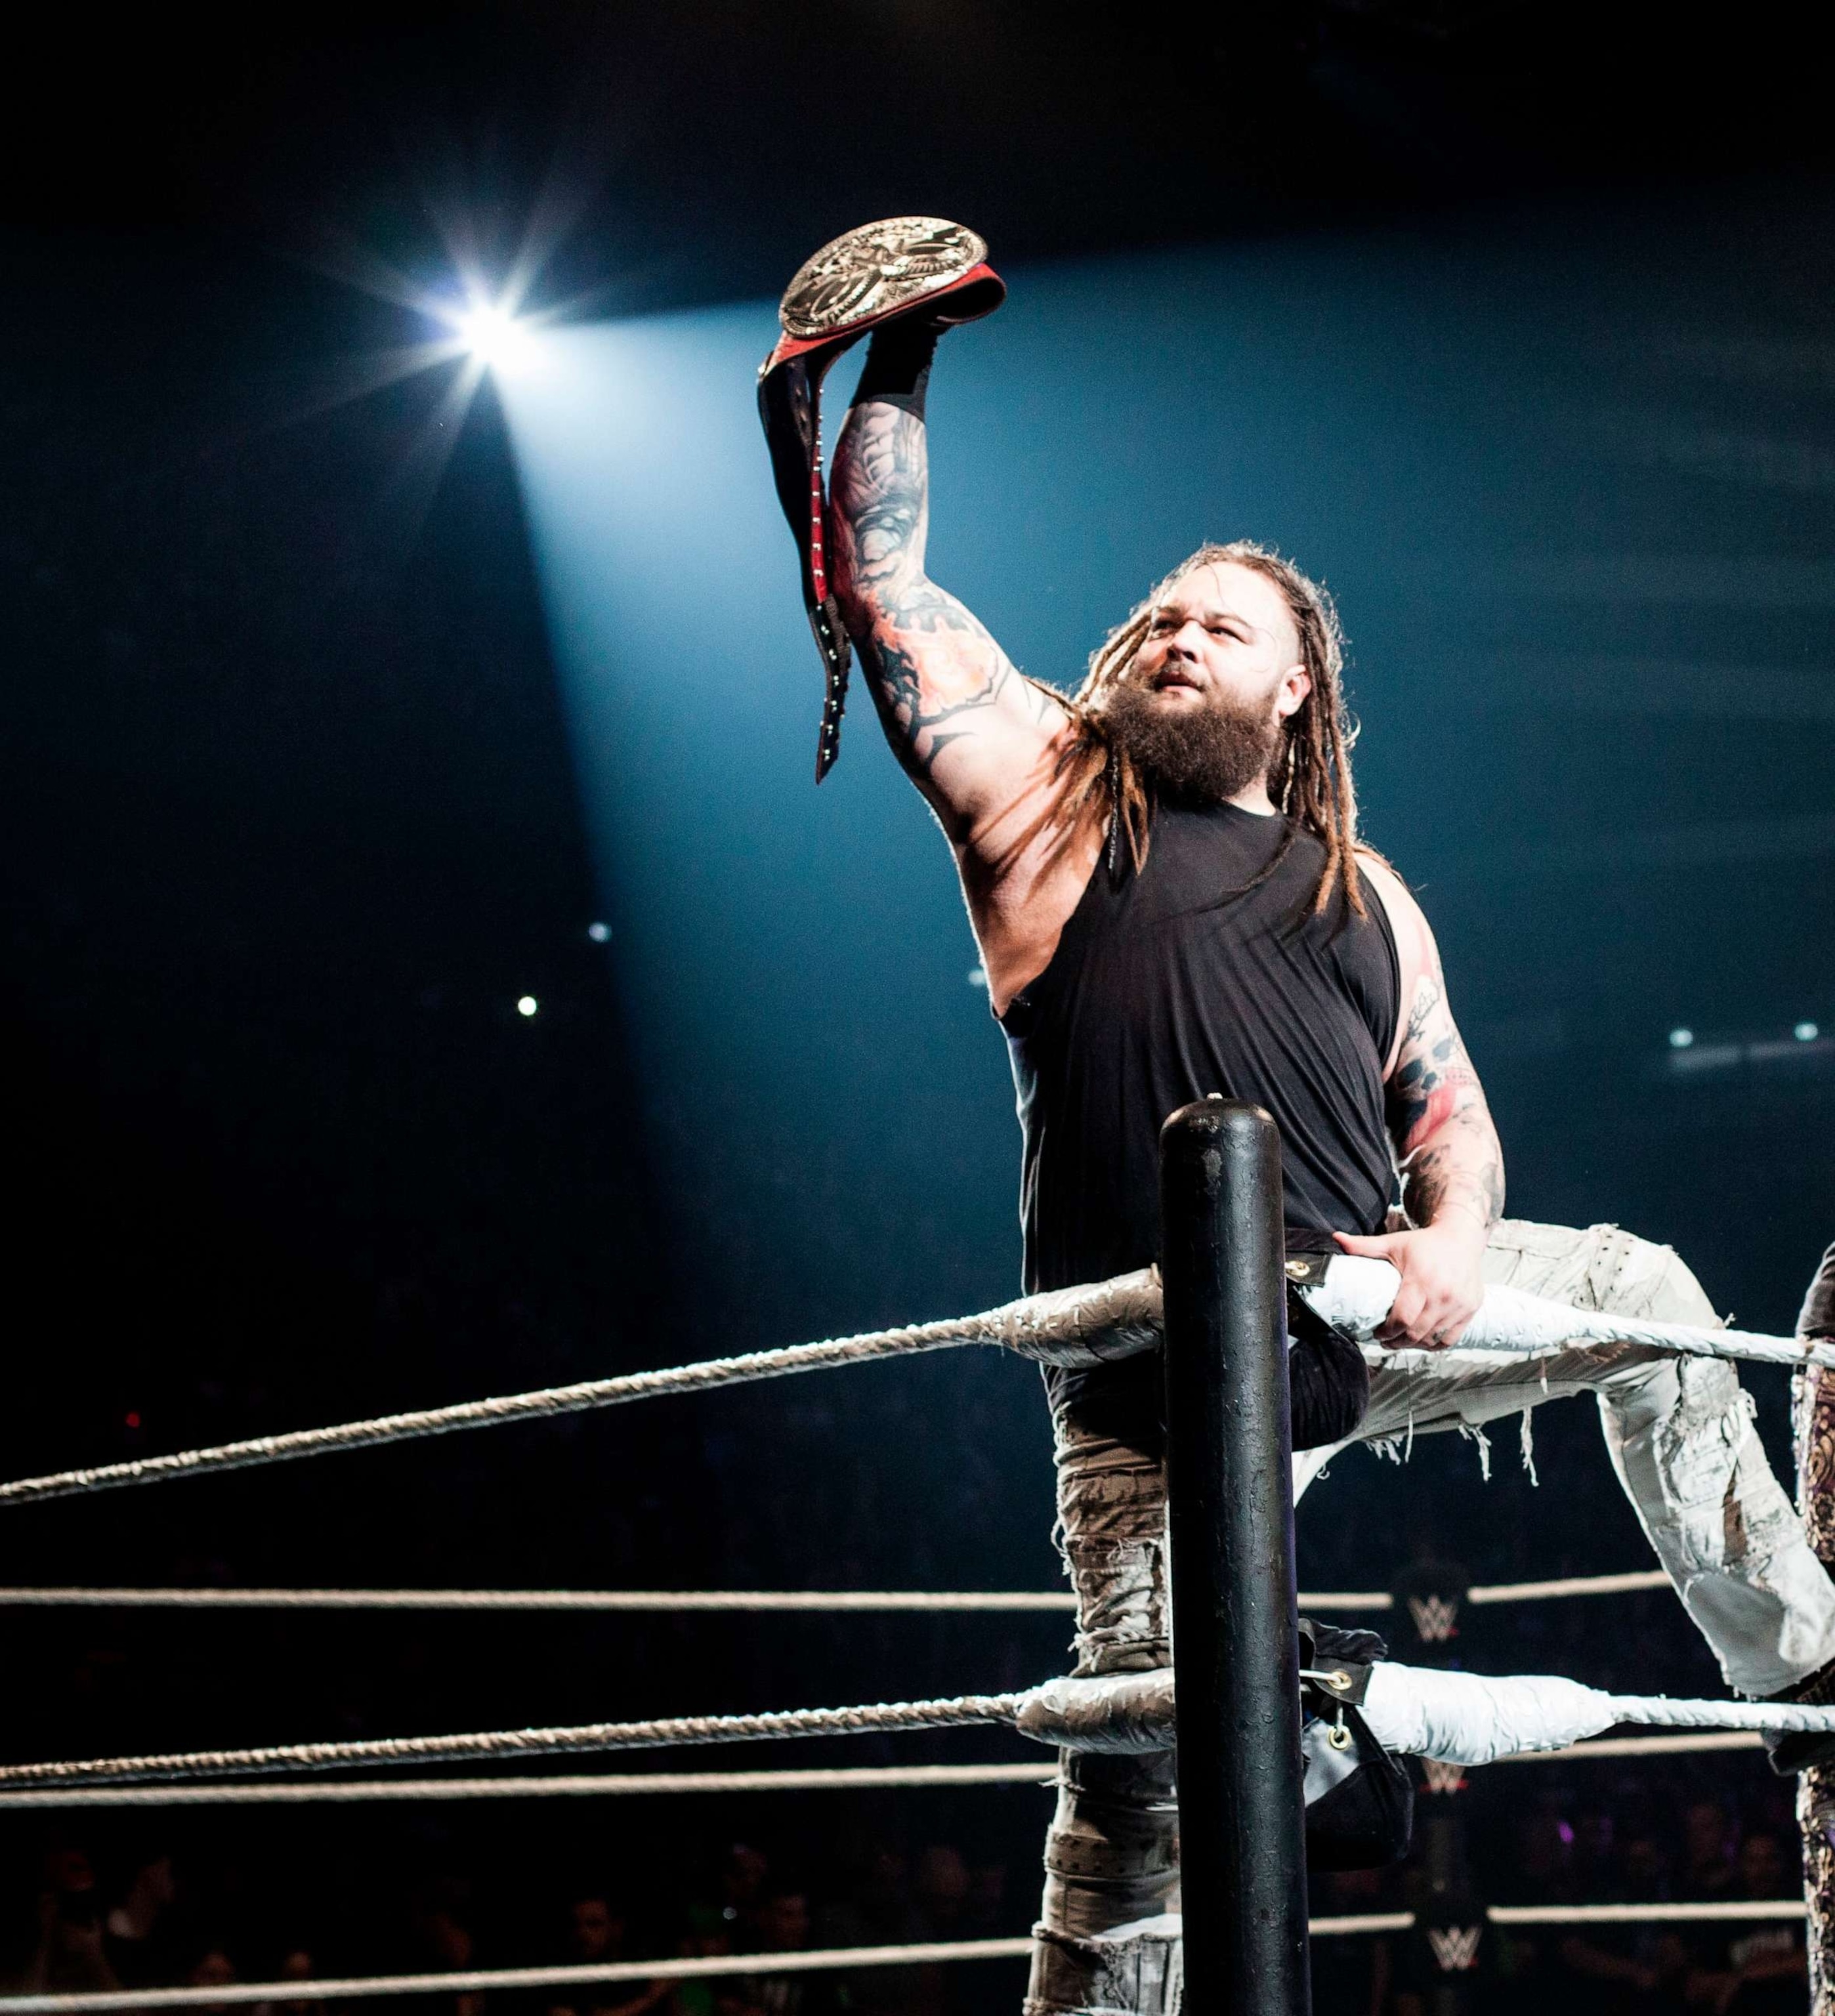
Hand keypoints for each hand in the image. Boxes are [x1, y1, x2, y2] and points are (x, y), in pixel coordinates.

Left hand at [1332, 1220, 1485, 1347]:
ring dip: (1414, 1346)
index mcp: (1422, 1280)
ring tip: (1400, 1342)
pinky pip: (1450, 1339)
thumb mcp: (1394, 1243)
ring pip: (1433, 1339)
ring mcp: (1460, 1305)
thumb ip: (1364, 1246)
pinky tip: (1421, 1341)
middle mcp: (1443, 1295)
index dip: (1387, 1332)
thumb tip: (1335, 1239)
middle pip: (1416, 1334)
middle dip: (1396, 1342)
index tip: (1377, 1333)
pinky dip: (1434, 1345)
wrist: (1461, 1239)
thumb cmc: (1424, 1244)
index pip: (1403, 1319)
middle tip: (1385, 1342)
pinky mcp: (1470, 1310)